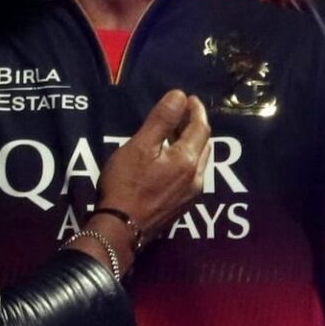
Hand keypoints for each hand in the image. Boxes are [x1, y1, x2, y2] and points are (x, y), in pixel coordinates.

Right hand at [97, 91, 210, 242]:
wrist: (120, 229)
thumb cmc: (126, 184)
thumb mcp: (140, 146)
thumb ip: (162, 120)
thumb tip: (180, 96)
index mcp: (188, 160)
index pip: (201, 128)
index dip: (196, 110)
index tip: (188, 98)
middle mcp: (196, 178)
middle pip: (204, 145)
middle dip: (196, 126)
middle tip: (183, 114)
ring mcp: (191, 195)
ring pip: (199, 162)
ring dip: (192, 144)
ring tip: (176, 134)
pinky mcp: (182, 206)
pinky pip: (192, 176)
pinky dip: (186, 161)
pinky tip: (171, 161)